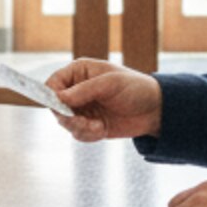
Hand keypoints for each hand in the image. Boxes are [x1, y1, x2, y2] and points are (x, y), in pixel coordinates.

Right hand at [46, 59, 163, 142]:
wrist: (155, 110)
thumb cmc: (135, 88)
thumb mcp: (110, 84)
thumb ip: (84, 90)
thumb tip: (58, 97)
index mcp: (79, 72)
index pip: (53, 83)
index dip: (52, 95)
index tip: (61, 106)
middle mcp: (77, 90)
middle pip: (55, 106)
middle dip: (68, 117)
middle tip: (83, 122)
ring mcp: (83, 108)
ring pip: (65, 122)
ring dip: (80, 127)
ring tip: (98, 126)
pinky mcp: (89, 125)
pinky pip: (78, 133)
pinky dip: (88, 134)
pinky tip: (102, 129)